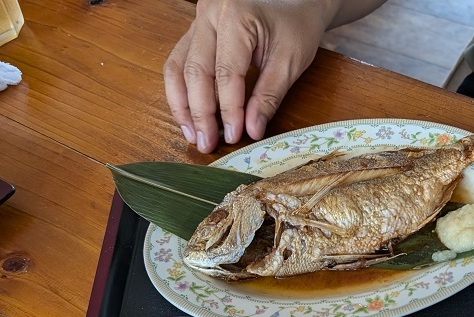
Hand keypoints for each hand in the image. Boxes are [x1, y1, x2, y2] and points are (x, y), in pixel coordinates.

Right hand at [164, 0, 329, 152]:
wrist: (295, 0)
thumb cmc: (297, 25)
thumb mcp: (291, 61)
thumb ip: (269, 95)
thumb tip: (251, 130)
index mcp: (236, 16)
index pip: (226, 73)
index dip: (227, 109)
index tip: (232, 137)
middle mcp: (209, 15)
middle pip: (194, 71)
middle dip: (199, 112)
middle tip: (205, 144)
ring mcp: (198, 21)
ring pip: (176, 67)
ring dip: (182, 104)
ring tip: (192, 134)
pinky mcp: (195, 31)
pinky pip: (179, 62)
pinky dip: (182, 91)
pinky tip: (190, 115)